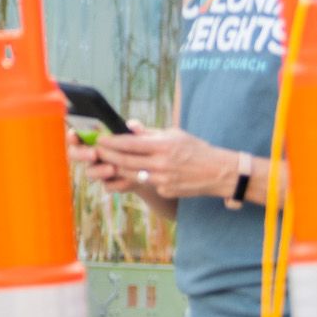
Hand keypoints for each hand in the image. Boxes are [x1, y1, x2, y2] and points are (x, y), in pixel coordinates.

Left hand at [95, 126, 236, 202]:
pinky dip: (139, 178)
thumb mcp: (175, 134)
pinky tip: (134, 173)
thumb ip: (150, 132)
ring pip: (132, 175)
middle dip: (108, 156)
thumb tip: (129, 126)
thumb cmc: (196, 149)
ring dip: (117, 169)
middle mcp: (161, 163)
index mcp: (163, 146)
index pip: (129, 144)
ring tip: (108, 162)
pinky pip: (147, 183)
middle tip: (97, 152)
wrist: (219, 172)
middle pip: (125, 161)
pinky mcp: (165, 191)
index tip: (101, 139)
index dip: (112, 142)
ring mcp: (163, 179)